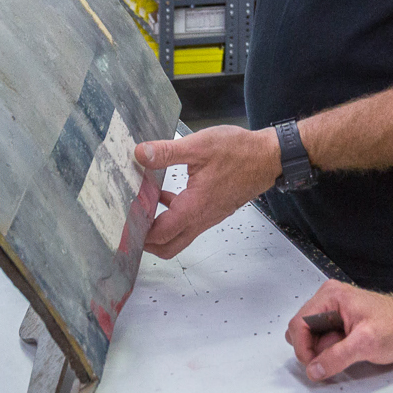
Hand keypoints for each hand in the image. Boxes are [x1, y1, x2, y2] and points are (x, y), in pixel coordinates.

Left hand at [135, 126, 281, 258]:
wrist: (269, 157)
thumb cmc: (239, 152)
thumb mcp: (200, 146)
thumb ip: (167, 152)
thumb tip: (140, 154)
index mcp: (195, 207)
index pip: (160, 234)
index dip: (138, 232)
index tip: (123, 220)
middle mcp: (202, 218)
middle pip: (168, 247)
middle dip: (146, 242)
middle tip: (129, 224)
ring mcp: (210, 216)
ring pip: (179, 236)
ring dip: (159, 228)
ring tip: (143, 208)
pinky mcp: (214, 210)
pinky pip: (189, 223)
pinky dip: (173, 216)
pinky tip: (166, 194)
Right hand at [286, 280, 392, 380]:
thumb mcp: (366, 343)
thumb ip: (337, 357)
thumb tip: (314, 369)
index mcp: (331, 296)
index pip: (299, 323)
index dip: (303, 349)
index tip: (315, 366)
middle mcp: (328, 299)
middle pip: (301, 330)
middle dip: (314, 349)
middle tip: (336, 356)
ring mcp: (331, 309)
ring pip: (310, 337)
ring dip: (322, 350)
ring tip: (346, 350)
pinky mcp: (336, 321)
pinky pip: (322, 339)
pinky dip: (330, 350)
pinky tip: (348, 349)